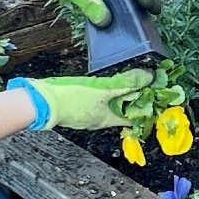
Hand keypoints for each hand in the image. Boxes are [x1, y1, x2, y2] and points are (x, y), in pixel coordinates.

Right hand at [10, 70, 151, 130]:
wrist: (42, 101)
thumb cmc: (72, 98)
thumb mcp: (103, 89)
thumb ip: (126, 83)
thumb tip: (149, 77)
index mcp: (107, 119)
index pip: (133, 118)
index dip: (145, 110)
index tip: (156, 99)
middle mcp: (98, 121)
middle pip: (120, 112)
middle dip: (132, 101)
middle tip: (143, 86)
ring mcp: (86, 116)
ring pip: (107, 108)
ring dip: (117, 98)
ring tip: (126, 84)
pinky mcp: (75, 108)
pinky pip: (95, 103)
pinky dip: (102, 96)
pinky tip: (101, 87)